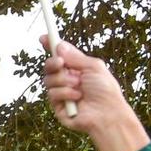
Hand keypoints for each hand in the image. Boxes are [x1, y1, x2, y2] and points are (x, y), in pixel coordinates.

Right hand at [40, 36, 149, 150]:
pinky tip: (77, 98)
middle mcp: (67, 79)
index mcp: (77, 68)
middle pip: (49, 66)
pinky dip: (65, 93)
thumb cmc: (105, 90)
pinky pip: (52, 93)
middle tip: (61, 63)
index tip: (44, 37)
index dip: (52, 46)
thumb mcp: (93, 67)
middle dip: (53, 63)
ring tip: (79, 87)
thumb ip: (75, 57)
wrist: (106, 113)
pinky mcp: (57, 106)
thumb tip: (59, 46)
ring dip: (64, 81)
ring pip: (48, 80)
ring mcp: (61, 92)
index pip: (61, 55)